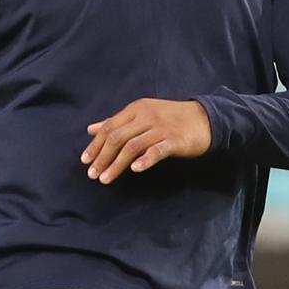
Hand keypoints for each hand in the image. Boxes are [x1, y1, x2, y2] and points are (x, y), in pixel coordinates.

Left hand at [80, 98, 211, 184]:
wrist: (204, 118)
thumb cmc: (170, 118)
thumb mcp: (142, 114)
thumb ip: (117, 122)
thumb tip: (90, 129)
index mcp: (136, 109)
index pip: (110, 126)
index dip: (96, 144)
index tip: (85, 160)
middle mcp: (146, 116)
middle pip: (117, 137)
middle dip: (102, 156)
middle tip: (92, 174)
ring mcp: (160, 128)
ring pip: (132, 146)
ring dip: (116, 164)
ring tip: (105, 178)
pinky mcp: (174, 140)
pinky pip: (156, 151)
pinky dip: (144, 160)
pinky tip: (134, 170)